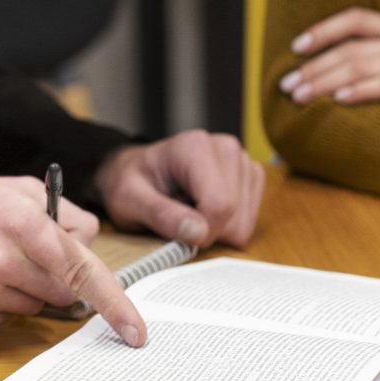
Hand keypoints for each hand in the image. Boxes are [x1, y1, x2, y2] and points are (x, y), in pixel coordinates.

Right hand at [0, 178, 146, 345]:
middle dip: (56, 279)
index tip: (136, 331)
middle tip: (25, 257)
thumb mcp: (6, 189)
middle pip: (63, 291)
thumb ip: (57, 211)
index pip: (82, 269)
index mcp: (20, 220)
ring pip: (35, 307)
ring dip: (26, 290)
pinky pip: (6, 321)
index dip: (115, 303)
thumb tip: (90, 240)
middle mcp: (4, 260)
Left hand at [94, 130, 264, 249]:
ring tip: (187, 208)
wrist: (137, 173)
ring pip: (244, 223)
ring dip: (215, 229)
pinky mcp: (250, 176)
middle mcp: (226, 148)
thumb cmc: (130, 184)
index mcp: (195, 147)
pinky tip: (202, 208)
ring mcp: (242, 161)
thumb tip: (200, 233)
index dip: (200, 231)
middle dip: (206, 230)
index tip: (176, 231)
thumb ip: (161, 215)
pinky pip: (248, 222)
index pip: (220, 205)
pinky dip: (225, 226)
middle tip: (177, 214)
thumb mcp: (129, 200)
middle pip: (235, 216)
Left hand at [279, 0, 379, 113]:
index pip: (359, 17)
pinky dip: (358, 92)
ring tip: (301, 96)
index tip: (296, 47)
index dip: (324, 29)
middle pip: (354, 47)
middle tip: (288, 84)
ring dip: (325, 82)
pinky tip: (337, 100)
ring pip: (362, 65)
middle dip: (315, 66)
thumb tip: (373, 1)